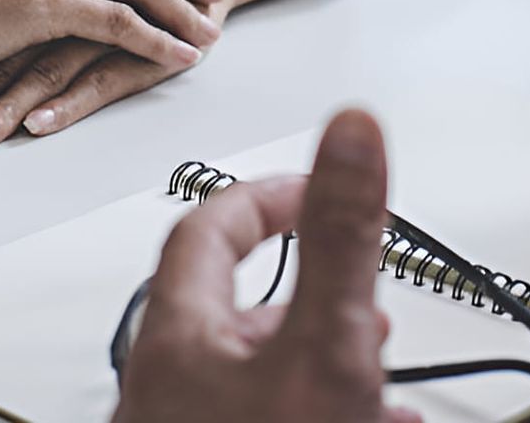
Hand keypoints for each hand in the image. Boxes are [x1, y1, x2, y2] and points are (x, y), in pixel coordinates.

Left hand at [112, 109, 416, 422]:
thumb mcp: (322, 350)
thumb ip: (338, 244)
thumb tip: (350, 135)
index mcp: (174, 341)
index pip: (205, 230)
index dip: (268, 196)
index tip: (316, 186)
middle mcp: (161, 386)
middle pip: (227, 304)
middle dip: (304, 287)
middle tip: (352, 282)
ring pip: (249, 367)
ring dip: (315, 348)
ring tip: (368, 357)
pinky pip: (261, 410)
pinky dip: (312, 398)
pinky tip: (365, 413)